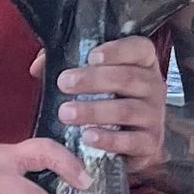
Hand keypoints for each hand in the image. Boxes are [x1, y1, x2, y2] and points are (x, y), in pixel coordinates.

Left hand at [55, 35, 170, 173]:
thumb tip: (38, 66)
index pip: (139, 48)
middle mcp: (154, 87)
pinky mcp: (150, 143)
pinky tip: (88, 136)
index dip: (117, 50)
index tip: (91, 56)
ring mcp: (154, 116)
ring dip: (94, 111)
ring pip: (127, 109)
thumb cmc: (111, 103)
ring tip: (66, 113)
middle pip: (128, 78)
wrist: (133, 145)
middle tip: (64, 83)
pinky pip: (132, 141)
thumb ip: (68, 66)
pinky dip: (109, 139)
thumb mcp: (95, 81)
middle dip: (93, 80)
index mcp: (143, 64)